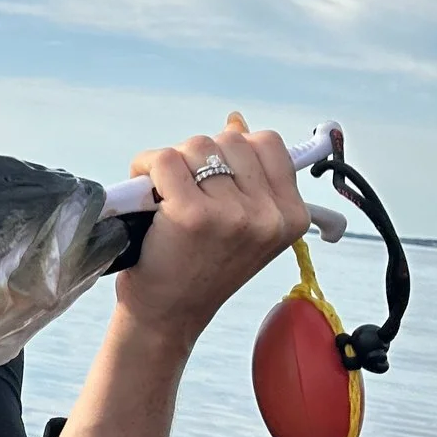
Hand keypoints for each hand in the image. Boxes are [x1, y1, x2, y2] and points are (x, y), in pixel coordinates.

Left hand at [113, 112, 309, 346]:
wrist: (170, 315)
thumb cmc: (202, 266)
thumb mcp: (244, 225)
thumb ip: (249, 176)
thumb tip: (236, 120)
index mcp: (292, 216)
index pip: (267, 143)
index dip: (233, 151)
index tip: (215, 177)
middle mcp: (269, 215)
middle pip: (230, 139)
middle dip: (200, 156)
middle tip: (184, 188)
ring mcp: (233, 215)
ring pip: (196, 146)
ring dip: (172, 162)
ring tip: (164, 193)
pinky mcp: (192, 215)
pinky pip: (166, 159)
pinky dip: (147, 166)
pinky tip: (144, 192)